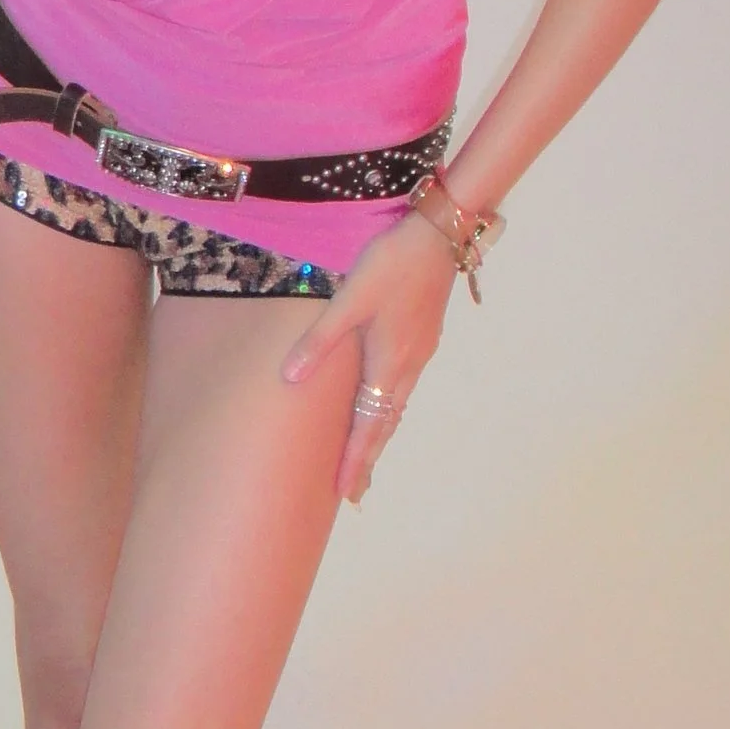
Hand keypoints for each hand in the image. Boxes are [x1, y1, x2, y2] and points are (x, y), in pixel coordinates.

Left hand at [280, 209, 459, 503]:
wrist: (439, 235)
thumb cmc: (391, 264)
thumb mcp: (349, 299)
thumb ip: (319, 340)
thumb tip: (290, 380)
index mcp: (387, 361)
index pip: (369, 424)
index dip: (356, 458)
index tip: (347, 493)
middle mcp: (407, 364)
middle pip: (386, 423)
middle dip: (368, 457)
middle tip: (355, 492)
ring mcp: (419, 351)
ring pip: (396, 405)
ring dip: (379, 435)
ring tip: (366, 459)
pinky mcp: (423, 336)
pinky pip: (402, 387)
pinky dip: (389, 409)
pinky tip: (382, 406)